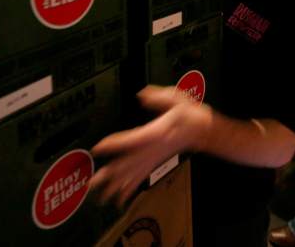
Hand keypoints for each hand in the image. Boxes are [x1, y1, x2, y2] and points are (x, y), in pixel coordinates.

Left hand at [88, 85, 210, 205]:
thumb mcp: (177, 99)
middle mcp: (153, 150)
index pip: (132, 140)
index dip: (114, 144)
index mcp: (157, 133)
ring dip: (115, 187)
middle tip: (90, 184)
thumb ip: (159, 98)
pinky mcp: (155, 162)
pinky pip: (140, 177)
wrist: (204, 131)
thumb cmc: (190, 115)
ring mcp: (154, 158)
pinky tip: (119, 200)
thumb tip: (142, 95)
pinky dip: (128, 189)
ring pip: (131, 175)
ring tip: (99, 197)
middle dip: (108, 175)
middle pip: (127, 165)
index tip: (98, 147)